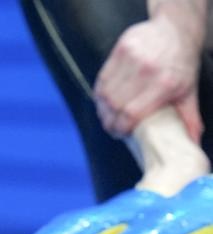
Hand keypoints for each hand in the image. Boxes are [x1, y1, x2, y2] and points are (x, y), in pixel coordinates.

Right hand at [94, 19, 201, 140]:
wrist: (177, 29)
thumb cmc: (182, 64)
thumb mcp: (188, 92)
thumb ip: (189, 118)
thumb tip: (194, 142)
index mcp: (164, 84)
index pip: (131, 114)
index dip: (121, 128)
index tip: (121, 133)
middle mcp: (146, 70)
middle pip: (115, 106)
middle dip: (109, 121)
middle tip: (112, 127)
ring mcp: (132, 57)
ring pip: (105, 93)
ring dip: (103, 109)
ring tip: (107, 115)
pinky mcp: (121, 48)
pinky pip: (102, 78)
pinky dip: (100, 93)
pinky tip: (105, 100)